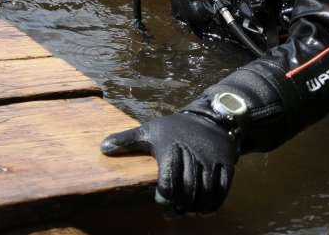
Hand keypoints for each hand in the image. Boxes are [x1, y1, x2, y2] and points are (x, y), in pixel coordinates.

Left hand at [100, 112, 237, 213]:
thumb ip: (128, 140)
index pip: (168, 183)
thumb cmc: (176, 128)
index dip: (164, 197)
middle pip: (187, 192)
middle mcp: (192, 156)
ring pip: (205, 194)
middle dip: (180, 206)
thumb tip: (102, 148)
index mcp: (171, 149)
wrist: (211, 117)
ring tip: (188, 210)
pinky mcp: (226, 165)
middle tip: (174, 211)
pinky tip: (204, 209)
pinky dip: (213, 204)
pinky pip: (222, 191)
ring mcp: (211, 161)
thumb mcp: (151, 129)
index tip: (162, 201)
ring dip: (196, 207)